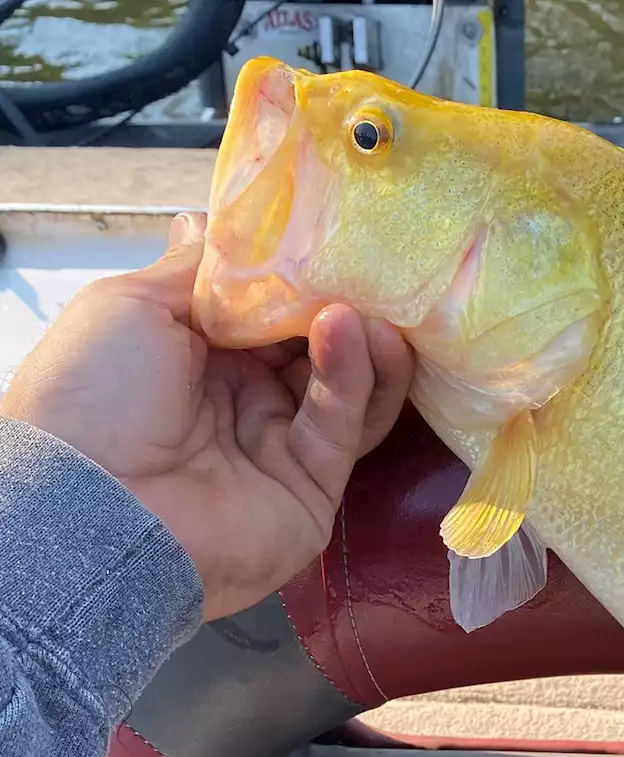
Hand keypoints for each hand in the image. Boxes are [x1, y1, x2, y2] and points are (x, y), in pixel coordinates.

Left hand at [1, 212, 414, 620]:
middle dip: (345, 307)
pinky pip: (340, 428)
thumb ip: (195, 270)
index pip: (270, 312)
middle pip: (316, 349)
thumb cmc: (92, 396)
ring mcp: (279, 446)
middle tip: (373, 270)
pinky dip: (352, 378)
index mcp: (198, 358)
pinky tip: (350, 333)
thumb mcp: (131, 307)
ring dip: (363, 345)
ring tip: (372, 309)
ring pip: (345, 390)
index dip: (301, 278)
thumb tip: (208, 221)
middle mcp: (244, 400)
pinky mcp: (313, 489)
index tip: (334, 240)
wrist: (92, 509)